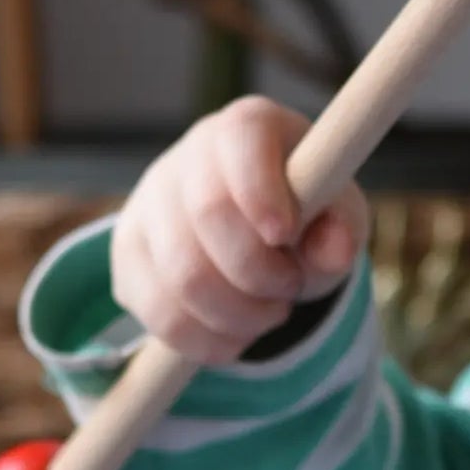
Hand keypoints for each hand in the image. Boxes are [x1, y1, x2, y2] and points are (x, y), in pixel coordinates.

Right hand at [111, 96, 369, 364]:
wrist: (257, 236)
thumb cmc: (305, 216)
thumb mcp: (338, 218)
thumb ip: (341, 230)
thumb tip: (334, 248)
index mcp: (248, 129)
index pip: (241, 138)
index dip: (260, 189)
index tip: (285, 234)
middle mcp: (187, 157)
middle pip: (207, 215)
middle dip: (259, 271)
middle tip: (290, 289)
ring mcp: (147, 206)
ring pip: (181, 276)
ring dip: (239, 315)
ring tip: (269, 313)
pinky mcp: (128, 258)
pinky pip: (160, 315)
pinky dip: (207, 340)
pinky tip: (236, 334)